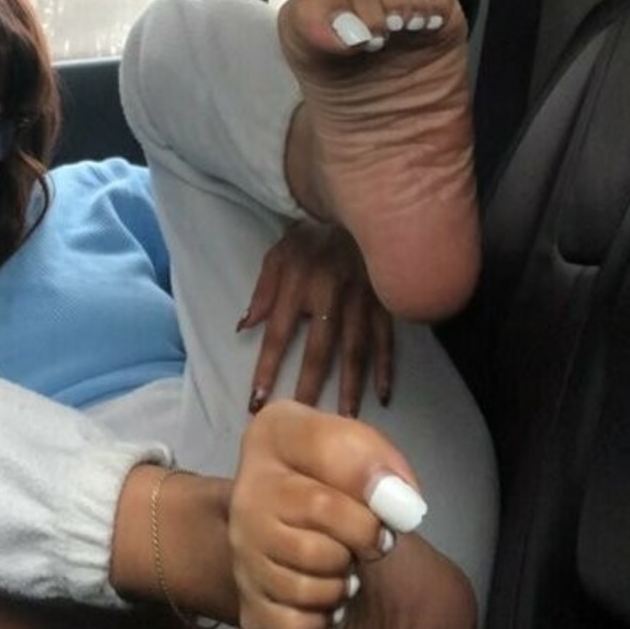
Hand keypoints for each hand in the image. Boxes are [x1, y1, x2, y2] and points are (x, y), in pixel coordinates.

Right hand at [228, 399, 474, 628]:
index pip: (324, 454)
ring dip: (343, 583)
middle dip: (362, 542)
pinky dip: (324, 618)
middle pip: (320, 527)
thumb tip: (400, 506)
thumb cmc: (341, 485)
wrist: (313, 537)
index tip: (393, 505)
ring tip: (341, 566)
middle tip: (367, 540)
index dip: (370, 485)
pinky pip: (299, 624)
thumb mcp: (363, 451)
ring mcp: (241, 554)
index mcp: (270, 438)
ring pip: (311, 584)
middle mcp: (244, 494)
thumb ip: (381, 463)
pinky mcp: (249, 606)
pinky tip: (322, 597)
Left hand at [240, 220, 393, 417]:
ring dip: (349, 386)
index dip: (267, 368)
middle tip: (304, 422)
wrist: (359, 207)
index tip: (257, 402)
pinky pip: (386, 339)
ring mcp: (362, 300)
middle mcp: (329, 295)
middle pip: (318, 349)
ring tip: (344, 419)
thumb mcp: (279, 253)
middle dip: (309, 387)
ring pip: (355, 350)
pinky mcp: (387, 301)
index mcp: (298, 283)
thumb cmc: (312, 236)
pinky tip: (383, 396)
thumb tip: (243, 326)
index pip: (278, 333)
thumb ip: (263, 290)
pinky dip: (386, 368)